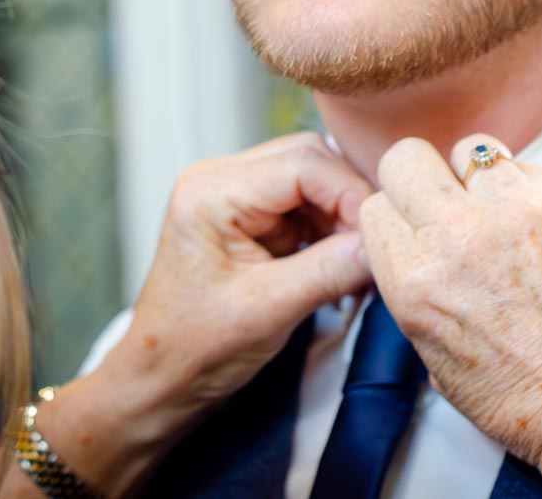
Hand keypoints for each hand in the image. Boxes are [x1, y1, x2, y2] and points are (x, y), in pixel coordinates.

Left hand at [115, 130, 373, 405]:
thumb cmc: (192, 349)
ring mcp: (235, 196)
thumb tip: (380, 245)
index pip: (302, 164)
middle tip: (373, 245)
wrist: (161, 380)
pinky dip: (330, 230)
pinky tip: (342, 262)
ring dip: (342, 217)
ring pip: (313, 180)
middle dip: (348, 201)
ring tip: (359, 260)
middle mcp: (220, 180)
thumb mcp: (267, 311)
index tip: (379, 235)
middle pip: (310, 160)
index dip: (349, 194)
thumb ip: (328, 271)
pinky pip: (306, 206)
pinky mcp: (251, 219)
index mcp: (211, 191)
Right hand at [359, 134, 541, 495]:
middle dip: (416, 179)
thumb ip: (412, 287)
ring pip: (468, 149)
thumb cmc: (520, 394)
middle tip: (441, 206)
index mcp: (414, 280)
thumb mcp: (432, 355)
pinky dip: (521, 188)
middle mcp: (457, 236)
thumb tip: (410, 242)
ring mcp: (512, 210)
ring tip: (494, 214)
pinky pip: (522, 166)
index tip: (413, 233)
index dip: (394, 221)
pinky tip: (532, 226)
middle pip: (406, 157)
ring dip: (473, 179)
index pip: (374, 207)